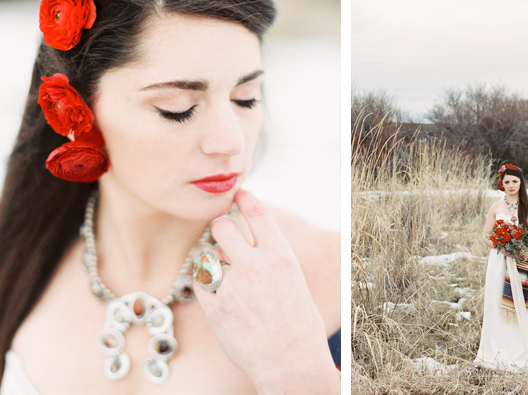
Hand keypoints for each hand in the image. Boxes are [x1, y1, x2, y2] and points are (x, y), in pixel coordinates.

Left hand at [193, 189, 339, 392]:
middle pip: (222, 227)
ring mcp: (233, 287)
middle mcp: (255, 265)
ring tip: (226, 277)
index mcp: (281, 255)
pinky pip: (199, 283)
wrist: (291, 363)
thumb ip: (271, 258)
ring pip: (207, 257)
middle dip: (220, 230)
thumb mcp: (293, 280)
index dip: (244, 198)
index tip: (237, 194)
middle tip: (224, 239)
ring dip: (213, 262)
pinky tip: (217, 293)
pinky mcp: (215, 308)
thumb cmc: (299, 324)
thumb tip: (251, 243)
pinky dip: (205, 285)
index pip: (257, 212)